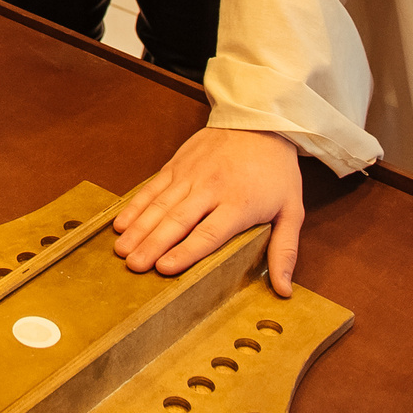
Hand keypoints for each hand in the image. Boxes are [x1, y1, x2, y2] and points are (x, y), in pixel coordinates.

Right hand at [110, 129, 304, 296]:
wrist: (259, 121)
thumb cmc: (276, 171)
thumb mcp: (291, 210)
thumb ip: (284, 250)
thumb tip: (284, 291)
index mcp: (238, 203)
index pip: (208, 233)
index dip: (185, 251)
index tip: (164, 268)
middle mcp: (209, 189)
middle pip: (177, 220)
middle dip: (153, 244)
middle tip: (133, 265)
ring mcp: (189, 175)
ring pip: (159, 204)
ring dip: (139, 228)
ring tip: (122, 249)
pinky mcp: (176, 165)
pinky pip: (152, 187)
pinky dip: (135, 206)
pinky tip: (122, 223)